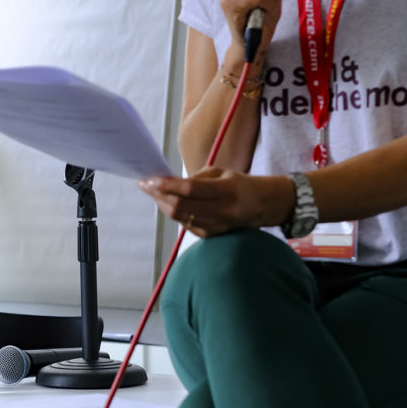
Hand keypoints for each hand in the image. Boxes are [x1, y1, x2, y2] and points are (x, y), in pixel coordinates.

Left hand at [138, 167, 292, 237]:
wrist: (262, 206)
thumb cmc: (238, 184)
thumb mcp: (221, 172)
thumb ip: (195, 178)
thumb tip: (167, 183)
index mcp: (227, 190)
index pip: (190, 189)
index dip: (167, 185)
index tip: (149, 179)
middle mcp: (223, 211)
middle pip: (181, 206)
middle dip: (158, 194)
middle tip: (144, 184)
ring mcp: (217, 226)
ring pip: (179, 217)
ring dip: (161, 204)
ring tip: (151, 191)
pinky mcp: (211, 235)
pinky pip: (185, 224)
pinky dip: (172, 212)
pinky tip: (165, 202)